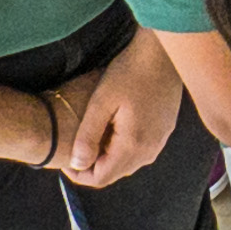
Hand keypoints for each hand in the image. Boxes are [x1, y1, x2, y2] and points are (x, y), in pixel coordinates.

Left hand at [51, 36, 189, 186]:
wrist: (163, 51)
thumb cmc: (130, 72)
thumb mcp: (101, 102)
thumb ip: (87, 136)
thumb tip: (77, 165)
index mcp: (133, 145)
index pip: (101, 178)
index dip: (79, 174)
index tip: (65, 159)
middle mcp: (150, 149)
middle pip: (115, 173)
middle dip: (94, 166)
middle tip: (77, 146)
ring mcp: (160, 140)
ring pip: (128, 163)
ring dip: (109, 157)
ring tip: (94, 137)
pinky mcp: (165, 130)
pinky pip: (140, 151)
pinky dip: (123, 148)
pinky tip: (114, 128)